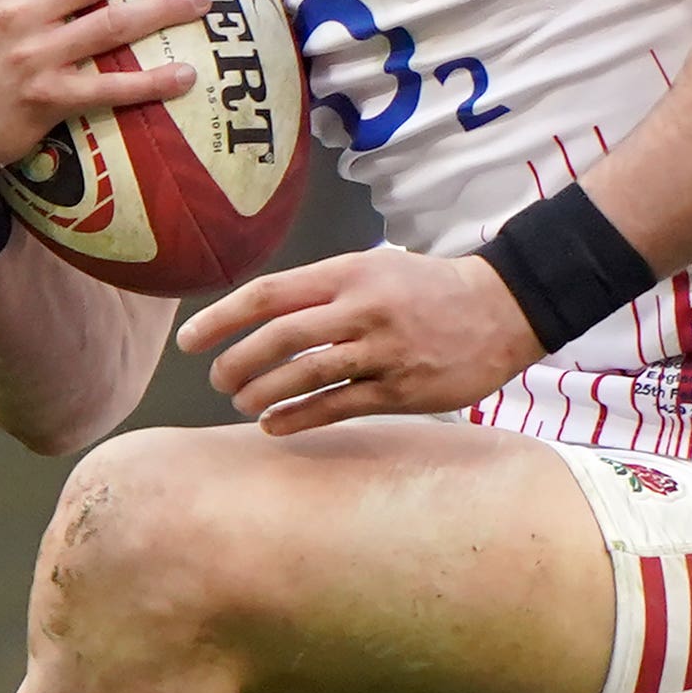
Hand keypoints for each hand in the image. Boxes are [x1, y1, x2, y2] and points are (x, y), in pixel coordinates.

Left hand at [178, 246, 545, 432]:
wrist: (502, 308)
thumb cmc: (428, 288)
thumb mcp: (374, 267)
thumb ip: (322, 289)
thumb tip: (264, 313)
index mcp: (349, 272)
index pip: (269, 295)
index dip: (221, 318)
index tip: (189, 339)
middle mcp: (362, 308)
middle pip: (280, 338)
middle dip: (236, 361)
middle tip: (216, 377)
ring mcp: (383, 350)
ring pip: (305, 375)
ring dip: (262, 392)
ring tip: (241, 401)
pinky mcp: (402, 389)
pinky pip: (338, 406)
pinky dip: (298, 417)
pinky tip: (274, 425)